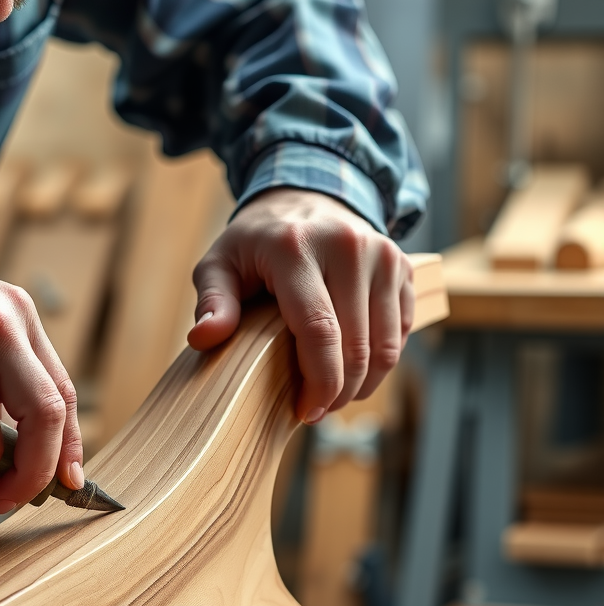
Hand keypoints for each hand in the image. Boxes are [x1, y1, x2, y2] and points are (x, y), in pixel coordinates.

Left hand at [189, 188, 413, 422]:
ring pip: (385, 347)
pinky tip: (353, 371)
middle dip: (338, 392)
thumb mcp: (220, 264)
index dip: (318, 381)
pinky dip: (380, 364)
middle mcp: (348, 247)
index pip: (319, 329)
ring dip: (362, 385)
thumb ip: (212, 302)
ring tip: (333, 396)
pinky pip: (400, 334)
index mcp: (297, 248)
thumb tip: (203, 339)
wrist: (308, 194)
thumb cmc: (257, 243)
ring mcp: (382, 255)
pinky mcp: (402, 267)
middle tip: (315, 411)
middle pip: (356, 346)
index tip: (306, 412)